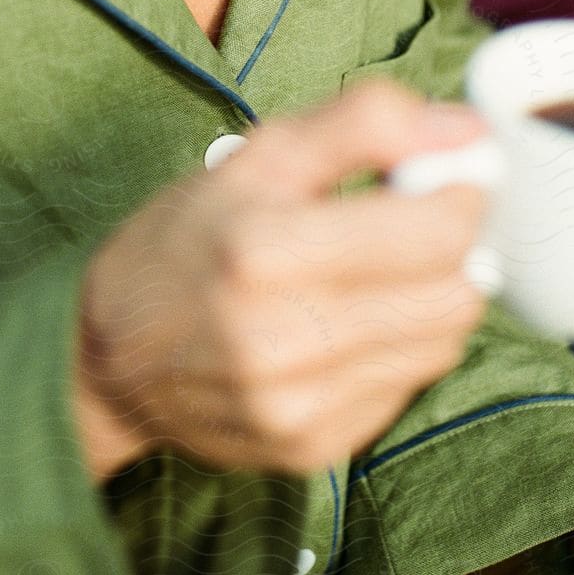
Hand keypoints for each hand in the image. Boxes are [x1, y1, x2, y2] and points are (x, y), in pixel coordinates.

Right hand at [74, 81, 492, 479]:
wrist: (107, 359)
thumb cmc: (185, 242)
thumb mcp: (255, 157)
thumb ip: (363, 124)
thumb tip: (466, 128)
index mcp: (264, 250)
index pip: (439, 230)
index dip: (458, 192)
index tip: (437, 175)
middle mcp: (284, 339)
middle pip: (456, 293)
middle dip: (451, 248)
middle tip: (411, 222)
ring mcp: (300, 406)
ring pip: (442, 343)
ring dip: (428, 298)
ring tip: (373, 274)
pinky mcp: (312, 449)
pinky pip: (404, 388)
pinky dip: (393, 349)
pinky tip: (343, 326)